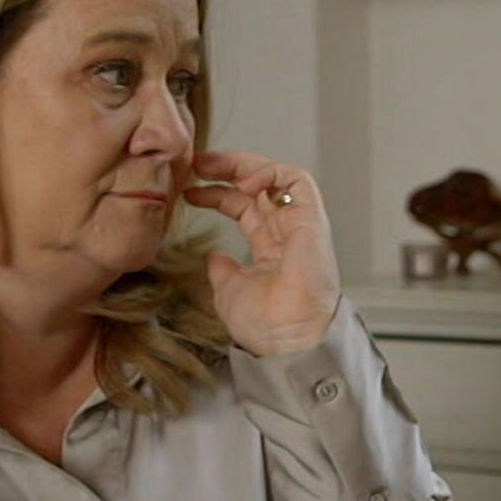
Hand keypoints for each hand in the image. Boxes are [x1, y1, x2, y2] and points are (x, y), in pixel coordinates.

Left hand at [181, 149, 340, 356]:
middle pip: (258, 187)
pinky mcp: (311, 220)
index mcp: (270, 249)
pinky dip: (271, 172)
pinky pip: (297, 181)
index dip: (217, 194)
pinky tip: (244, 181)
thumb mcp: (230, 290)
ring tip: (212, 166)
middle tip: (197, 163)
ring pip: (277, 177)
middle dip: (227, 169)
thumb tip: (214, 256)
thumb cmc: (265, 324)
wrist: (287, 337)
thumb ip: (223, 270)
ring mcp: (300, 225)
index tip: (189, 190)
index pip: (244, 208)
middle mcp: (287, 233)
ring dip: (244, 165)